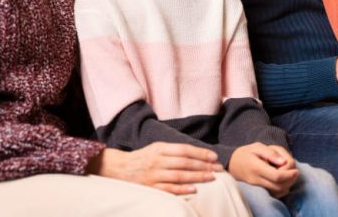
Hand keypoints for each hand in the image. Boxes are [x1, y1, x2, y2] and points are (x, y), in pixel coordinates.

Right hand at [86, 143, 221, 194]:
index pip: (184, 150)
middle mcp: (157, 161)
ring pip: (179, 175)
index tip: (214, 157)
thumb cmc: (142, 158)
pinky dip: (182, 189)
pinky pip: (168, 189)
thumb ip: (173, 150)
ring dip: (197, 176)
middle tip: (218, 168)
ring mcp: (153, 175)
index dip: (201, 153)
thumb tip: (196, 153)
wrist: (119, 169)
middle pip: (184, 162)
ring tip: (211, 177)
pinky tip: (194, 189)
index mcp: (160, 149)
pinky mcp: (150, 187)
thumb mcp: (156, 148)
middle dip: (204, 165)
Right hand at [228, 142, 298, 197]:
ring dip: (287, 185)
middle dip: (290, 180)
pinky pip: (273, 194)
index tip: (296, 170)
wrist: (232, 163)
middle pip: (279, 186)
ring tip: (290, 175)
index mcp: (256, 167)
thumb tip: (283, 162)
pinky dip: (282, 189)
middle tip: (295, 172)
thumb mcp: (257, 147)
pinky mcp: (258, 190)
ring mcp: (256, 187)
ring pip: (277, 192)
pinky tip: (283, 180)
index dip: (289, 174)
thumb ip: (271, 153)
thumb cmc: (246, 153)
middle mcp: (256, 180)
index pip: (276, 176)